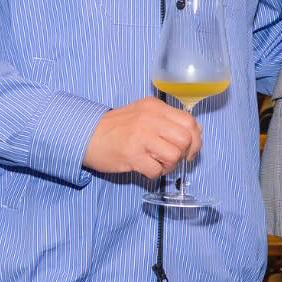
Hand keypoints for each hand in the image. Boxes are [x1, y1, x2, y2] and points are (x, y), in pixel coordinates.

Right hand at [83, 97, 200, 179]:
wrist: (85, 135)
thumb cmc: (116, 127)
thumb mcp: (143, 113)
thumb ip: (166, 120)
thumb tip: (193, 134)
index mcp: (155, 107)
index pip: (190, 122)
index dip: (196, 139)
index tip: (190, 149)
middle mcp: (150, 119)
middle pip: (186, 139)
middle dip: (186, 153)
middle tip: (176, 159)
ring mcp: (141, 137)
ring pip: (174, 155)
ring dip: (170, 165)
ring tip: (159, 164)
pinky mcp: (131, 155)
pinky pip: (156, 170)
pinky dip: (155, 174)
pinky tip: (147, 169)